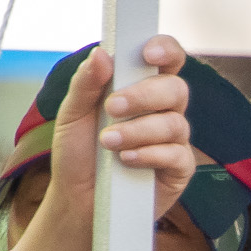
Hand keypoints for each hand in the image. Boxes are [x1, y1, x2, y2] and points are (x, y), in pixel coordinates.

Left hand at [45, 36, 196, 233]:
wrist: (77, 202)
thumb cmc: (78, 155)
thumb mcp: (71, 115)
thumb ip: (86, 83)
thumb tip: (102, 53)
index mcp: (141, 88)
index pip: (167, 59)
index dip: (165, 49)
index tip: (148, 52)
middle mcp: (163, 111)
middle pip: (175, 88)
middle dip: (144, 96)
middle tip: (112, 107)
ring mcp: (174, 140)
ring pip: (175, 123)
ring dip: (138, 130)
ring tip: (108, 142)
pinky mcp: (178, 170)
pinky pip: (177, 155)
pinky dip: (150, 155)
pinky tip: (126, 160)